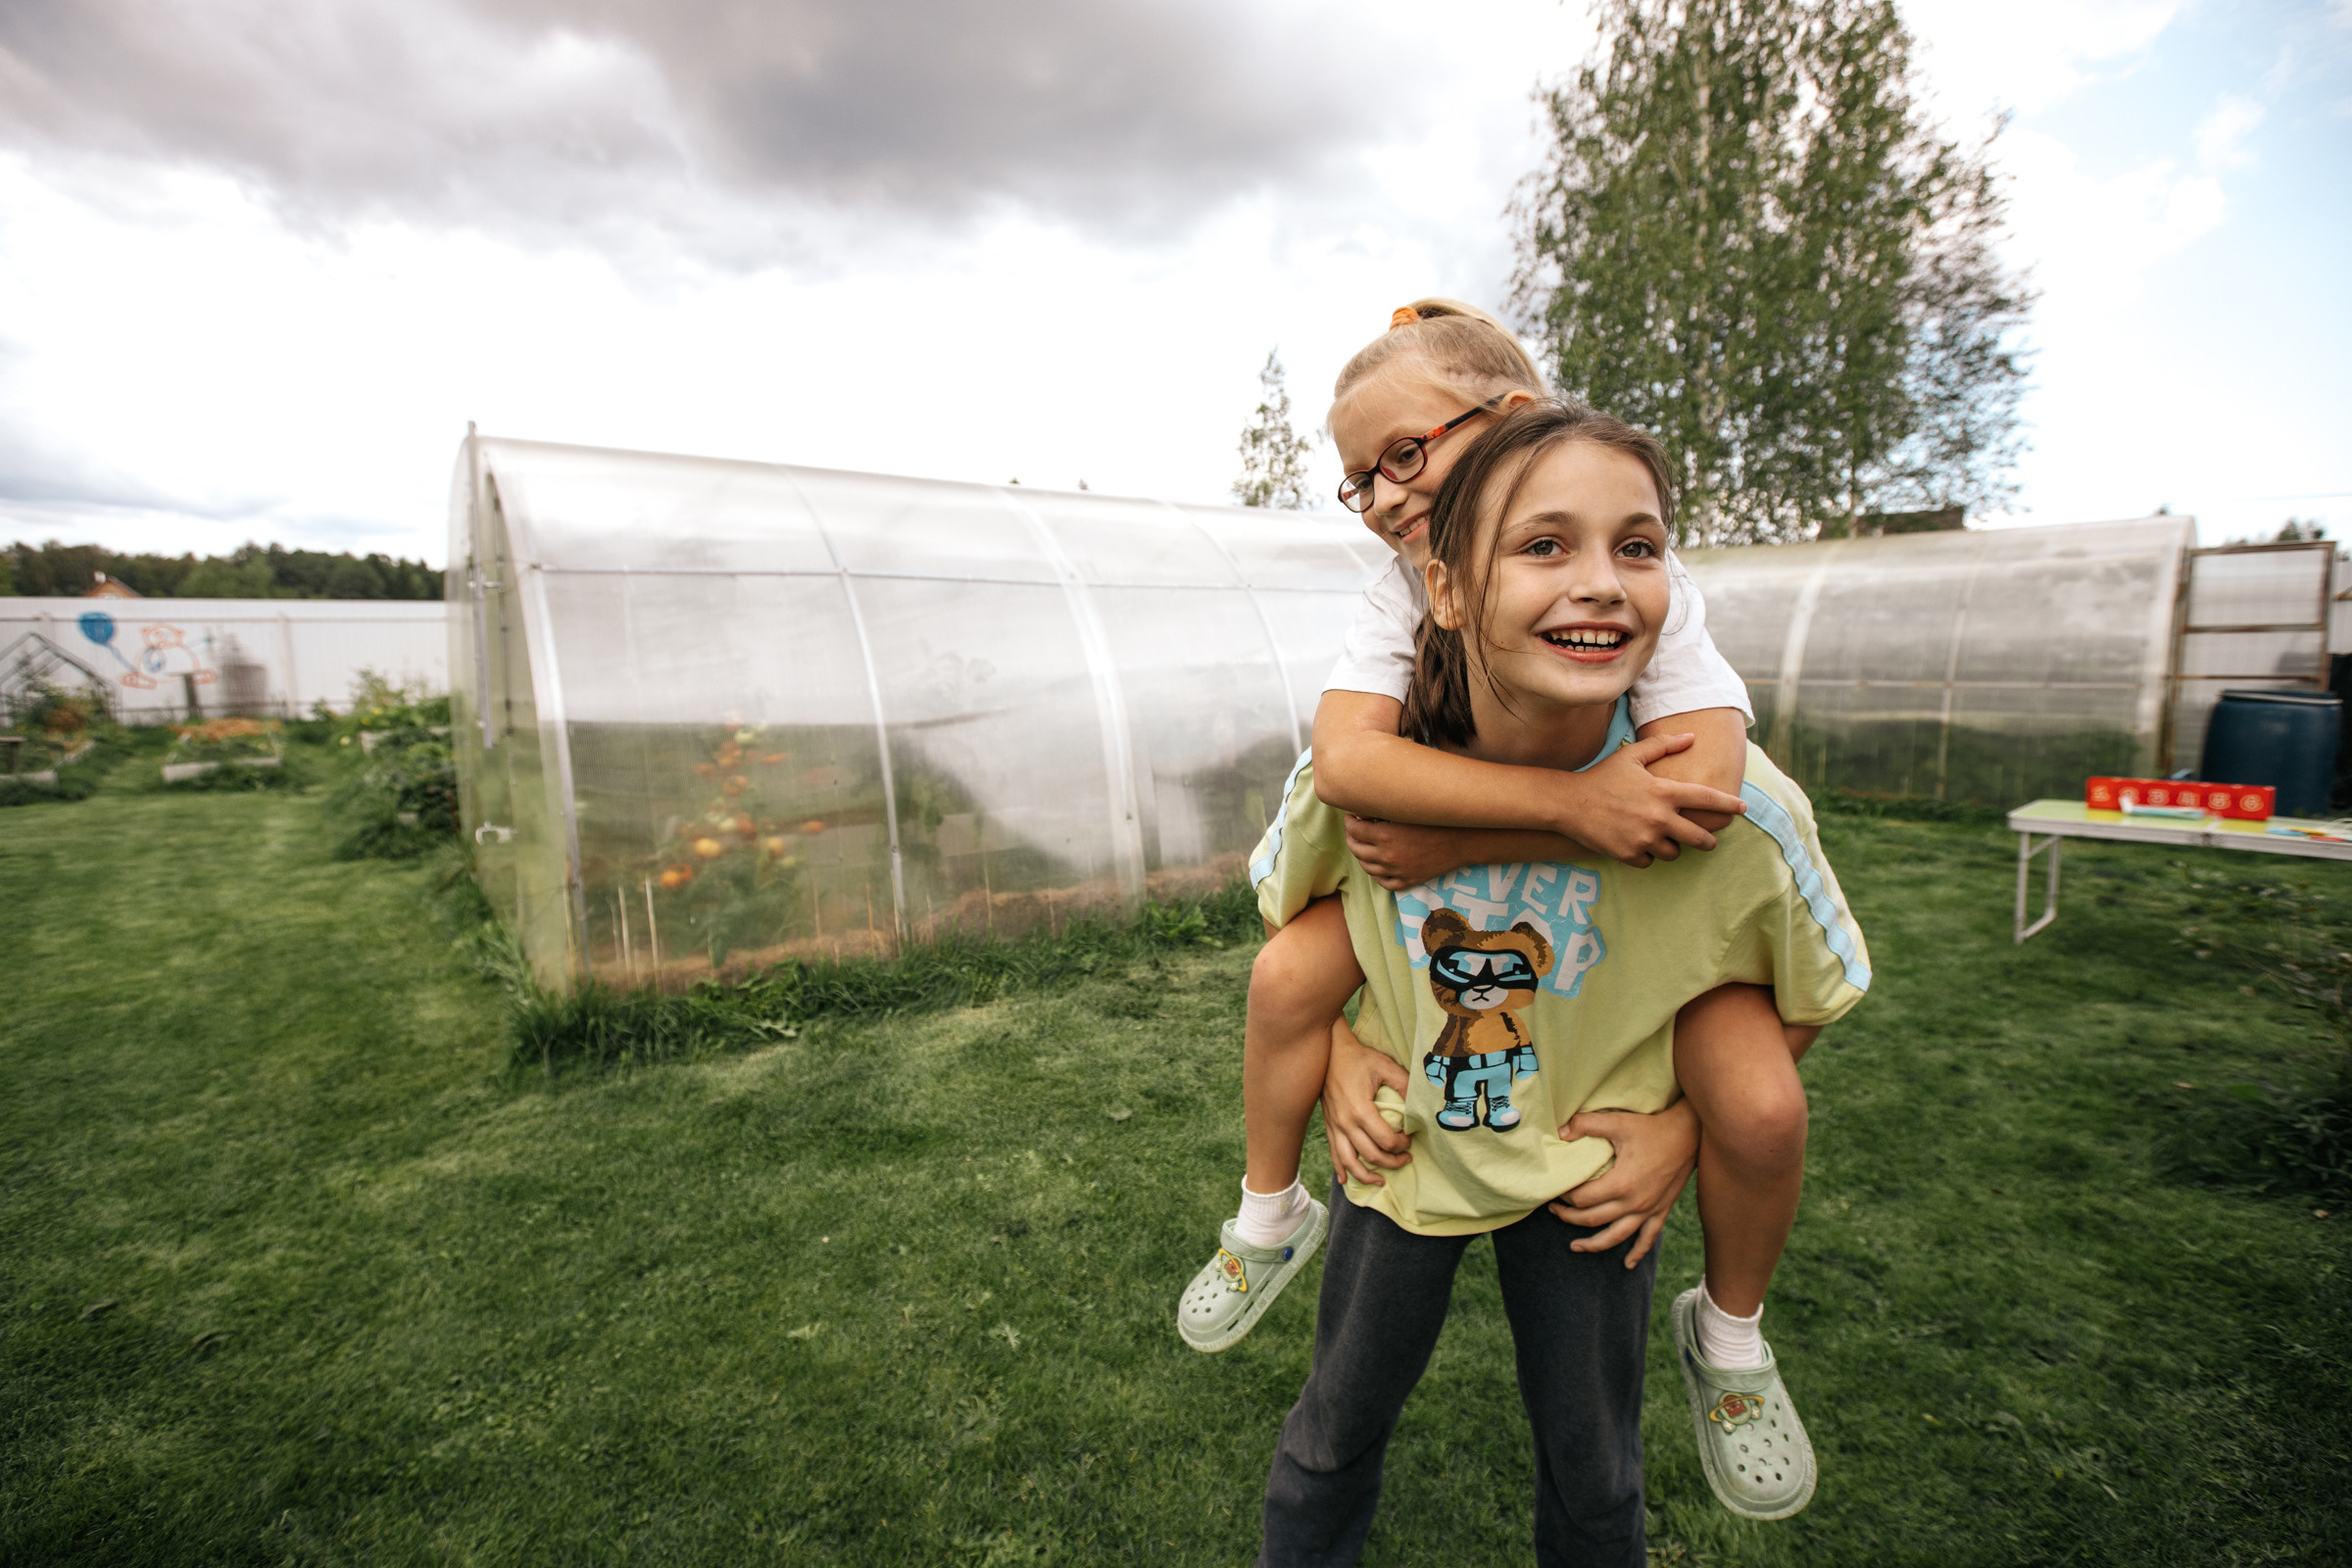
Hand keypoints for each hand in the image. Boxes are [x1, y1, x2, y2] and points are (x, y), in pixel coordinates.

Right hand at [1321, 1024, 1411, 1186]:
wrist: (1329, 1051)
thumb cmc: (1358, 1058)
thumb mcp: (1386, 1066)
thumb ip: (1405, 1084)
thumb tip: (1420, 1104)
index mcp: (1360, 1110)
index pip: (1386, 1140)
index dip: (1402, 1144)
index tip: (1410, 1138)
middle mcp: (1346, 1123)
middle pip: (1371, 1155)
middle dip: (1392, 1162)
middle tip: (1407, 1158)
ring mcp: (1335, 1126)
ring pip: (1349, 1162)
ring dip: (1366, 1175)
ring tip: (1381, 1181)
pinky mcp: (1329, 1126)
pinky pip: (1333, 1153)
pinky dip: (1340, 1170)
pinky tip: (1346, 1181)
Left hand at [1345, 816, 1473, 889]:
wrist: (1463, 840)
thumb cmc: (1436, 819)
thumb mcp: (1406, 810)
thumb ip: (1381, 810)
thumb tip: (1360, 809)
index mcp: (1385, 835)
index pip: (1354, 830)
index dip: (1349, 822)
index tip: (1351, 816)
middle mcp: (1387, 856)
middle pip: (1356, 849)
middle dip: (1351, 837)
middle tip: (1353, 829)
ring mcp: (1397, 871)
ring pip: (1367, 867)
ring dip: (1361, 855)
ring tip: (1363, 845)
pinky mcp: (1408, 881)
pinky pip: (1384, 882)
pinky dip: (1376, 874)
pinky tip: (1377, 864)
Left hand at [1546, 1100, 1698, 1266]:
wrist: (1689, 1135)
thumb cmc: (1652, 1127)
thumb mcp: (1617, 1121)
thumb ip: (1585, 1124)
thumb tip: (1560, 1133)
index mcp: (1620, 1183)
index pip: (1582, 1199)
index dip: (1564, 1197)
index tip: (1556, 1191)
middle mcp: (1633, 1203)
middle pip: (1592, 1220)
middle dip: (1569, 1218)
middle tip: (1554, 1212)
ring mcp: (1648, 1210)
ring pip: (1616, 1236)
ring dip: (1594, 1245)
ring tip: (1575, 1247)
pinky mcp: (1661, 1211)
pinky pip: (1648, 1239)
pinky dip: (1637, 1253)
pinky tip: (1627, 1264)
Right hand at [1557, 735, 1745, 866]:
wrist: (1568, 803)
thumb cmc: (1602, 776)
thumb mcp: (1632, 756)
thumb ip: (1663, 745)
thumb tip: (1691, 736)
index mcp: (1663, 792)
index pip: (1707, 799)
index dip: (1728, 804)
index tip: (1743, 808)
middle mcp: (1658, 818)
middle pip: (1699, 837)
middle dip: (1708, 840)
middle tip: (1708, 840)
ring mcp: (1644, 839)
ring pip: (1674, 852)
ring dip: (1673, 846)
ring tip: (1664, 838)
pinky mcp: (1629, 854)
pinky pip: (1650, 861)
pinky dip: (1647, 855)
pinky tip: (1639, 843)